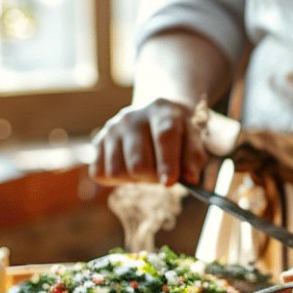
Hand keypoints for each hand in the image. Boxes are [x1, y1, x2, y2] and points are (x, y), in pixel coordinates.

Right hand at [90, 98, 207, 186]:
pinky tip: (129, 168)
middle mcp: (131, 117)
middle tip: (161, 175)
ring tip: (146, 169)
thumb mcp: (192, 139)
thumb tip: (190, 178)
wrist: (154, 116)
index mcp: (161, 111)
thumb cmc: (177, 133)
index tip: (169, 182)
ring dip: (135, 180)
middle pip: (138, 163)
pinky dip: (116, 180)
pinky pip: (100, 173)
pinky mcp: (97, 142)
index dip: (167, 162)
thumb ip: (194, 158)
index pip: (164, 136)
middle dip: (152, 177)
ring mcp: (111, 129)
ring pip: (118, 171)